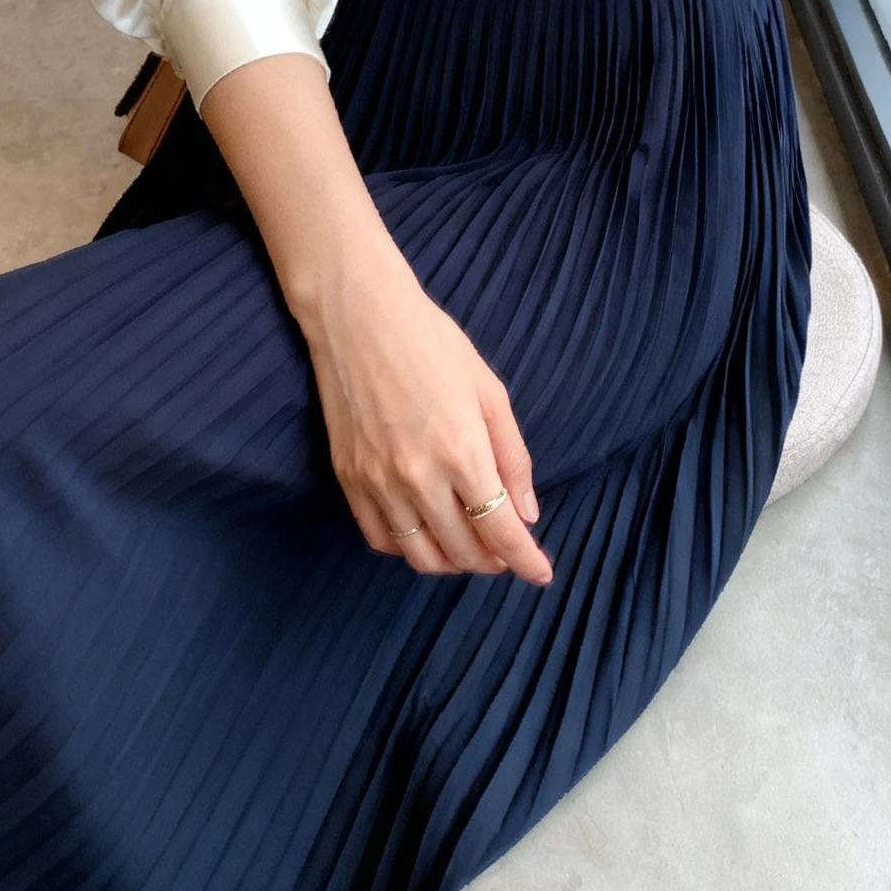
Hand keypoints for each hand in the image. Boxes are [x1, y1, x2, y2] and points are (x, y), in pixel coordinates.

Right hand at [199, 53, 550, 585]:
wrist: (356, 316)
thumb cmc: (431, 342)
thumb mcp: (490, 391)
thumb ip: (513, 458)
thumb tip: (527, 514)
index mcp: (462, 451)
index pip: (501, 532)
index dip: (526, 561)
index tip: (541, 574)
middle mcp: (418, 476)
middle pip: (464, 551)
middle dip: (493, 562)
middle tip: (508, 552)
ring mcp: (378, 482)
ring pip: (421, 555)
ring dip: (453, 562)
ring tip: (470, 548)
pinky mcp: (348, 478)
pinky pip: (381, 538)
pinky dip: (409, 548)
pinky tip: (425, 532)